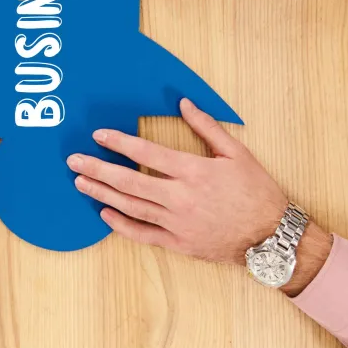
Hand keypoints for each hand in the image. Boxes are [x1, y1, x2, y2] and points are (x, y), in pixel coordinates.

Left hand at [66, 98, 331, 291]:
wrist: (273, 237)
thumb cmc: (257, 191)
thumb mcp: (236, 153)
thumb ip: (207, 126)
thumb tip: (184, 102)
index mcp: (194, 171)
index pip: (147, 152)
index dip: (119, 142)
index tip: (98, 135)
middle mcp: (181, 198)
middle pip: (130, 181)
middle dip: (98, 170)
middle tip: (74, 162)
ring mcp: (178, 224)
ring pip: (131, 207)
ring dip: (102, 195)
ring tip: (80, 184)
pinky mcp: (180, 244)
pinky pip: (144, 235)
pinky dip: (122, 226)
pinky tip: (105, 216)